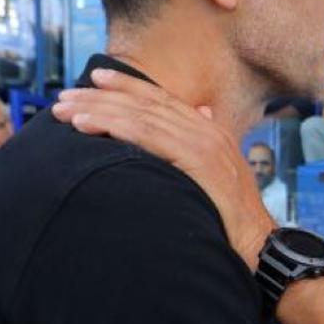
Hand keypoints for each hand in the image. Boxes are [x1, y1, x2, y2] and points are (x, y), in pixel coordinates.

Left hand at [51, 69, 274, 269]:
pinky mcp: (196, 159)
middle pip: (145, 103)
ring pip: (139, 116)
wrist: (259, 244)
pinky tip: (86, 126)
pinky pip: (146, 135)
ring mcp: (203, 143)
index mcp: (210, 131)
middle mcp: (207, 130)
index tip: (95, 79)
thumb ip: (198, 152)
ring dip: (97, 110)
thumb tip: (195, 125)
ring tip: (64, 112)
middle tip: (64, 97)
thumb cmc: (232, 220)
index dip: (127, 86)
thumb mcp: (215, 179)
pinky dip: (113, 126)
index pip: (162, 99)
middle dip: (101, 97)